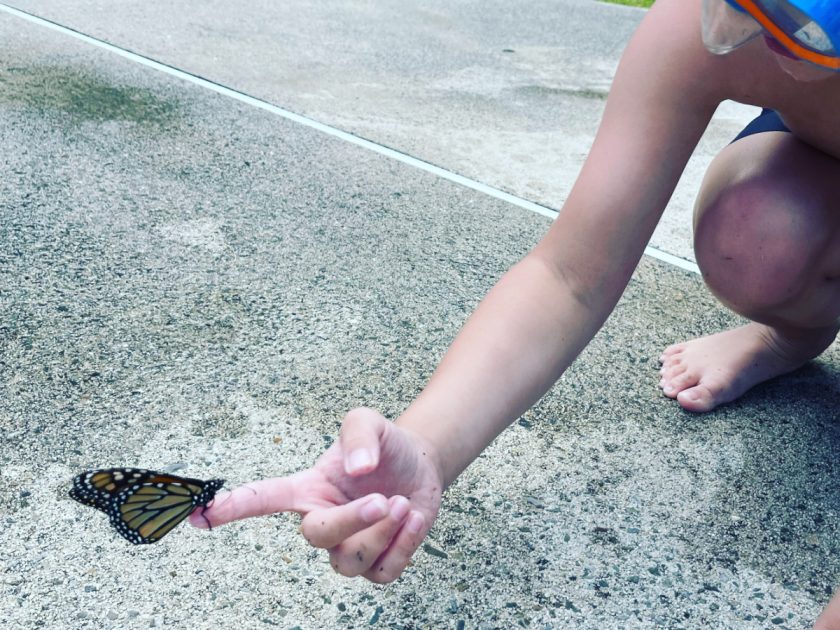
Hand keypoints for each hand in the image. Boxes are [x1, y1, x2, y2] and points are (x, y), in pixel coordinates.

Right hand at [189, 407, 444, 581]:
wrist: (419, 465)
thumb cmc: (383, 445)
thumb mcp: (368, 423)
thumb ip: (358, 435)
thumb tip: (358, 470)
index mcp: (308, 489)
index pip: (264, 499)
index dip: (233, 507)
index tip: (201, 516)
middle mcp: (322, 519)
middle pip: (316, 537)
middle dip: (352, 522)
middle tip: (383, 499)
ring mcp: (348, 546)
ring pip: (351, 561)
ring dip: (383, 533)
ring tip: (402, 503)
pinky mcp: (378, 562)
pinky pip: (384, 571)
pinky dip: (405, 546)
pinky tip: (413, 518)